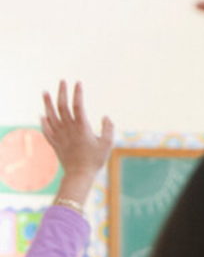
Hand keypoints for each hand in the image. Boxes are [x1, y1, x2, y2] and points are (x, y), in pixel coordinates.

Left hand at [41, 81, 114, 205]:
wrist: (79, 174)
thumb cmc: (95, 160)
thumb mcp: (108, 144)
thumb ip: (109, 129)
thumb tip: (106, 116)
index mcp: (82, 127)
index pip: (78, 105)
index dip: (77, 93)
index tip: (78, 83)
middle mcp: (68, 129)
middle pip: (62, 106)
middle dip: (61, 92)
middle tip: (62, 81)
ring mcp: (59, 135)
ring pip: (50, 115)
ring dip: (47, 102)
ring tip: (45, 92)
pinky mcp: (54, 143)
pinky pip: (46, 129)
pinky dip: (43, 121)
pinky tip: (42, 115)